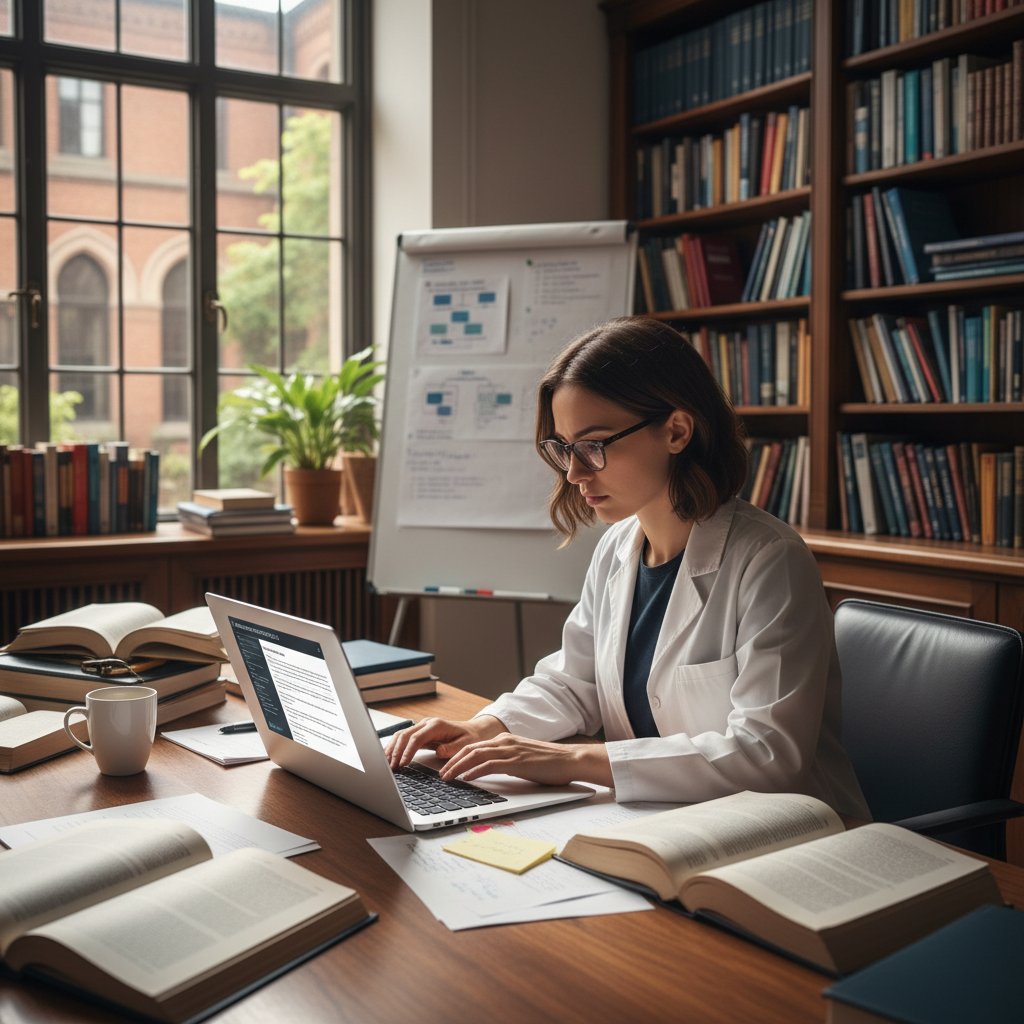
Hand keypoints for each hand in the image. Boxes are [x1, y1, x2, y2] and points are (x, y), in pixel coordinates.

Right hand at [385, 714, 505, 768]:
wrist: (474, 730)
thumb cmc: (470, 737)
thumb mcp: (465, 744)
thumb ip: (452, 748)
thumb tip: (439, 752)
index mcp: (436, 725)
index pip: (416, 738)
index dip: (407, 751)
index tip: (402, 764)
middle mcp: (427, 723)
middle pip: (404, 735)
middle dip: (395, 751)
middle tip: (390, 767)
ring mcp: (422, 726)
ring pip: (401, 735)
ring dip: (392, 748)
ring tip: (386, 764)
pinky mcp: (420, 732)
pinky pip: (403, 738)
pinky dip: (395, 746)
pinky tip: (389, 757)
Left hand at [439, 734, 612, 787]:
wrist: (570, 760)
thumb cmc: (548, 763)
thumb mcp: (521, 760)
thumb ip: (504, 762)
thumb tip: (486, 773)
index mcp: (504, 741)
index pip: (473, 746)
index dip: (456, 756)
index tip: (445, 767)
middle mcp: (504, 742)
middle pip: (469, 748)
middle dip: (451, 761)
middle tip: (440, 773)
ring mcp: (510, 750)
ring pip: (476, 755)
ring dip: (458, 766)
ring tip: (447, 777)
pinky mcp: (517, 761)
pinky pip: (490, 764)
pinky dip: (476, 771)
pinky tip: (467, 778)